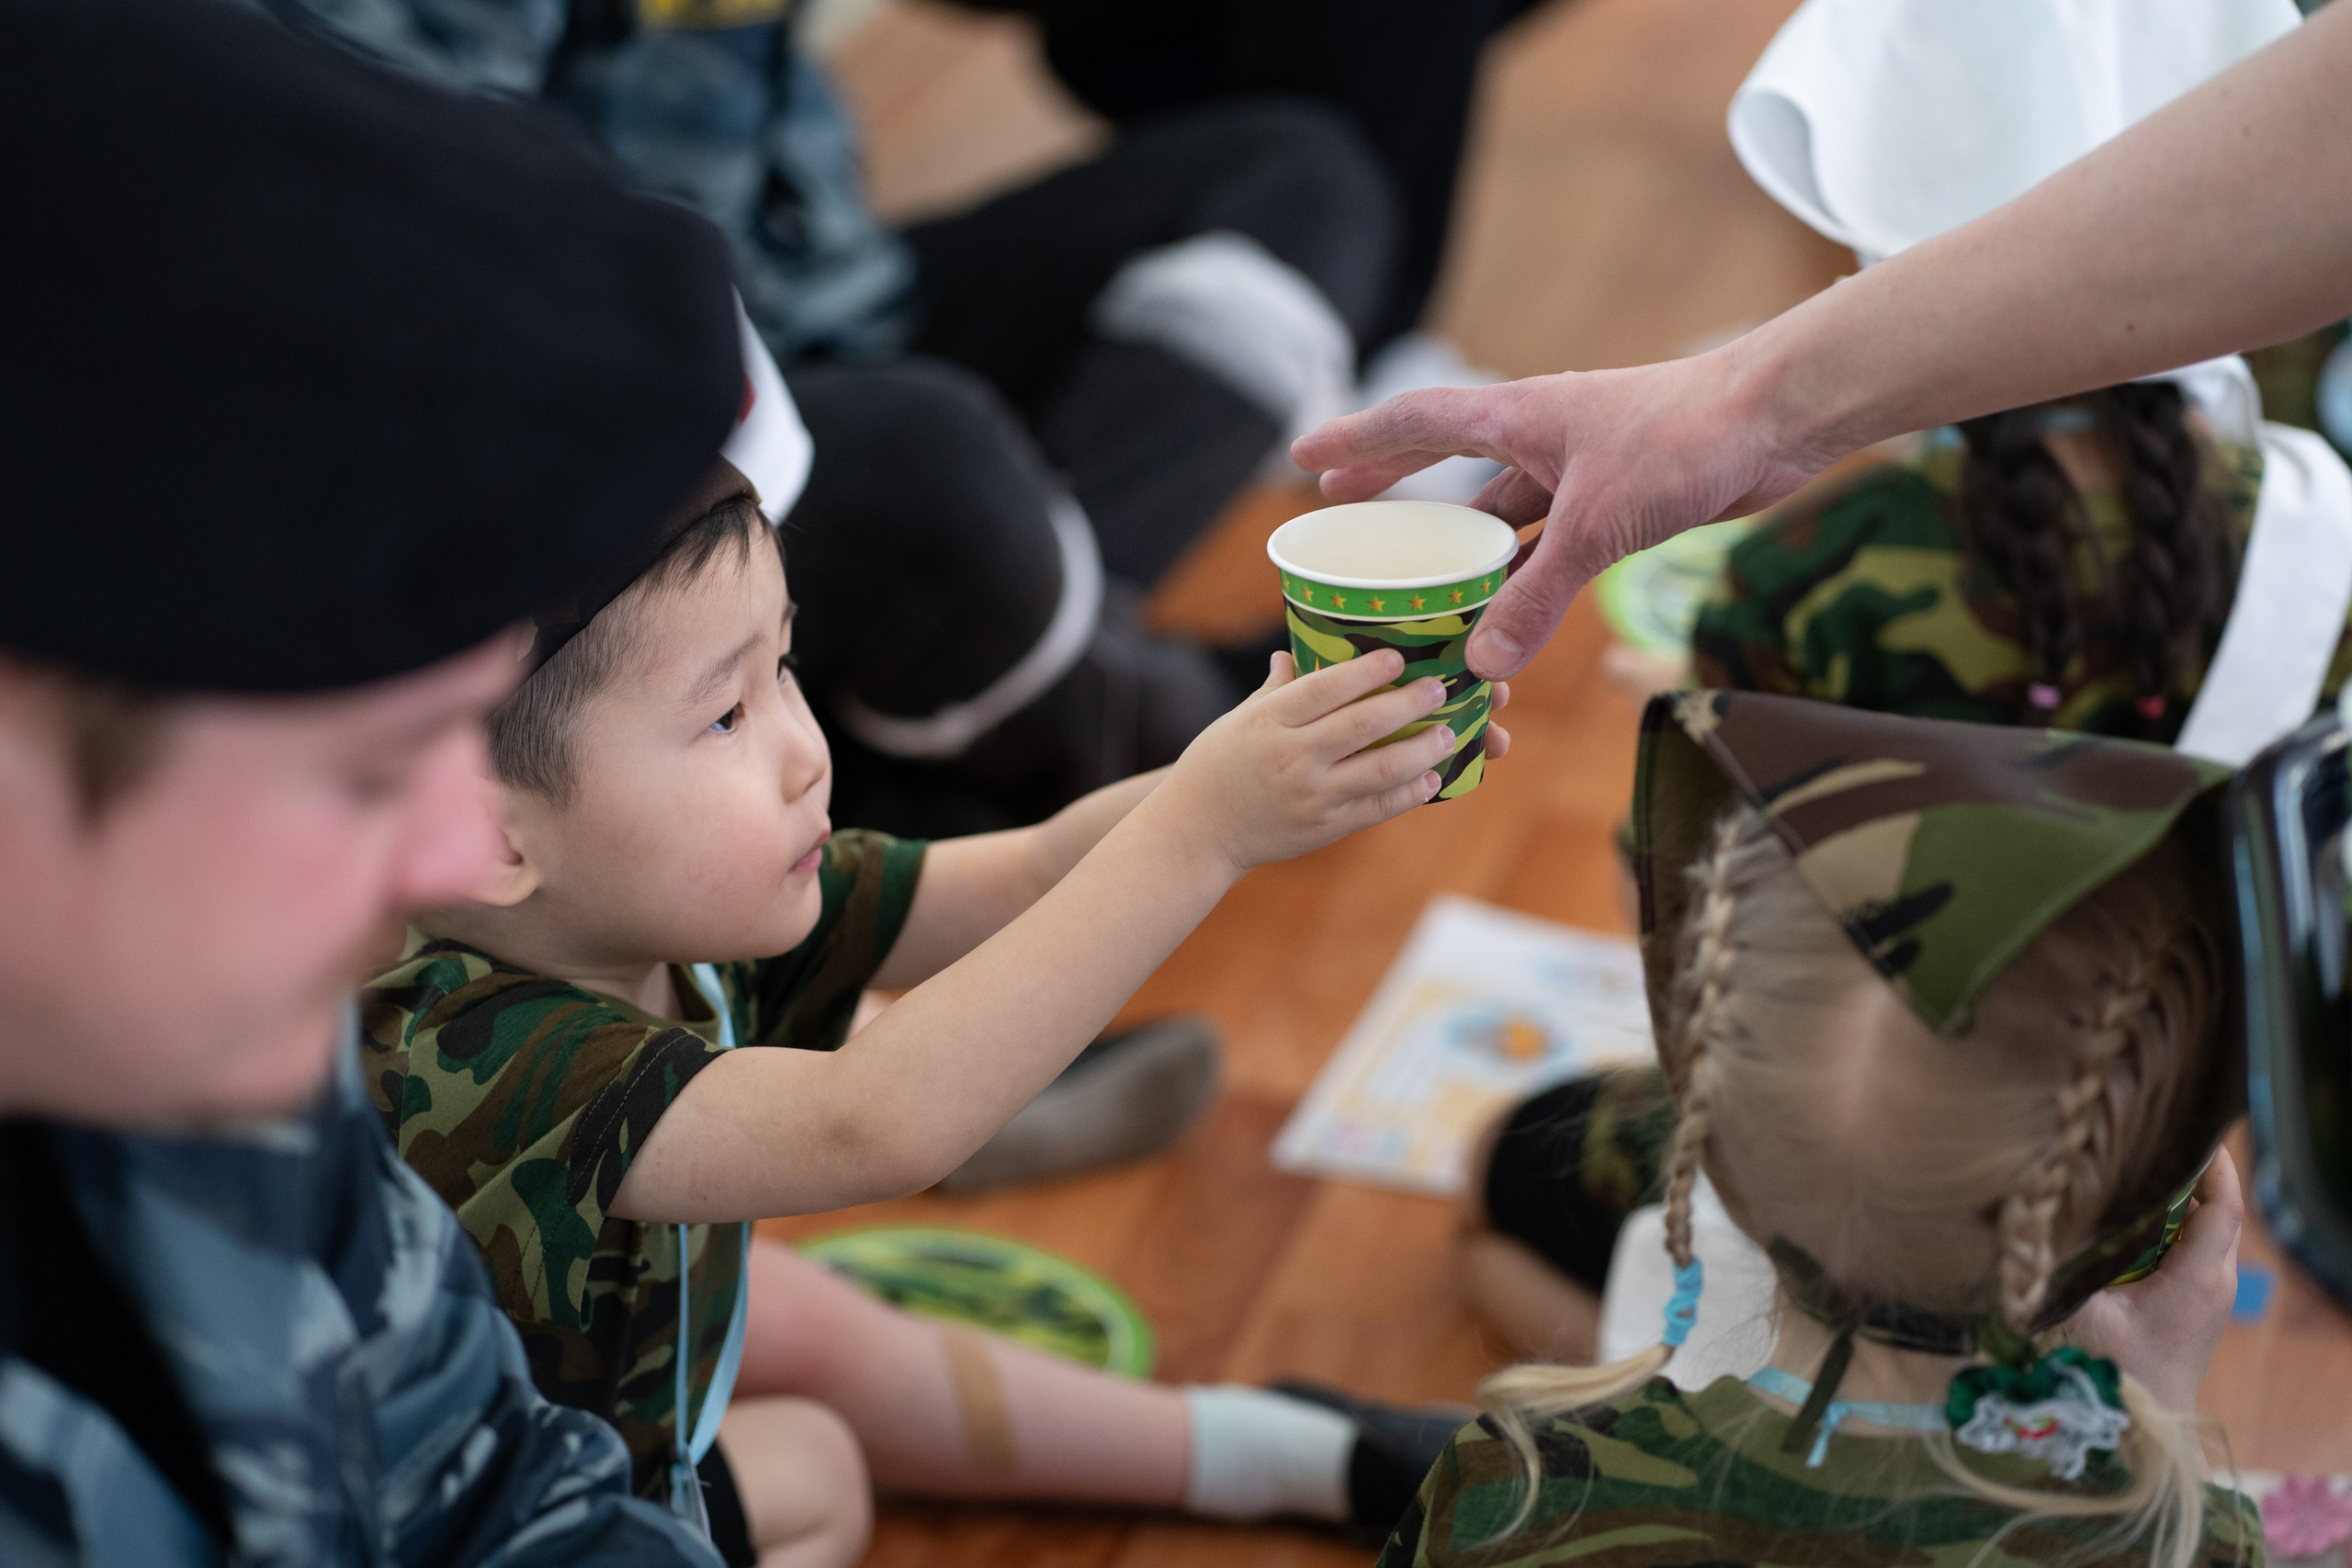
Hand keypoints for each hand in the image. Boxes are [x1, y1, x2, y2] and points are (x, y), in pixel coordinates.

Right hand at [1160, 651, 1456, 873]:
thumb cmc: (1215, 767)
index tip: (1398, 657)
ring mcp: (1310, 796)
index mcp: (1268, 721)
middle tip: (1438, 689)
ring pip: (1379, 770)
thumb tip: (1293, 653)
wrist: (1195, 832)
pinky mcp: (1323, 828)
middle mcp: (1292, 757)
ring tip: (1448, 734)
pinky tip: (1430, 779)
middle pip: (1362, 725)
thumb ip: (1275, 690)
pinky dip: (1408, 794)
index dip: (1368, 671)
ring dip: (1421, 751)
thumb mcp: (1236, 720)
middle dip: (1409, 704)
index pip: (1326, 687)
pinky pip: (1375, 808)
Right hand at [1289, 346, 1840, 681]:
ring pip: (1502, 509)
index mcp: (1515, 418)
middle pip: (1446, 461)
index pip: (1412, 423)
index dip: (1355, 442)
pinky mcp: (1618, 497)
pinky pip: (1550, 537)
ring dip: (1462, 541)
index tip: (1303, 457)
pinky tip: (1509, 602)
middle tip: (1340, 506)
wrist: (1777, 419)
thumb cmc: (1682, 442)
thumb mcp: (1595, 528)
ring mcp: (1579, 466)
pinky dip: (1525, 570)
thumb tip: (1480, 664)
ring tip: (1416, 574)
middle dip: (1393, 484)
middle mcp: (1539, 436)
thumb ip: (1534, 597)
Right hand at [2060, 1146, 2244, 1413]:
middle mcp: (2216, 1280)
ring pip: (2212, 1227)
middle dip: (2197, 1172)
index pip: (2222, 1207)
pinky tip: (2143, 1209)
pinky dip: (2179, 1219)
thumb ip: (2064, 1263)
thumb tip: (2033, 1217)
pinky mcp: (2201, 1300)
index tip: (2190, 1131)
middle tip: (2158, 1137)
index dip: (2213, 1166)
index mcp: (2197, 1278)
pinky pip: (2199, 1245)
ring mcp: (2213, 1291)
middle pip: (2221, 1210)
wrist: (2145, 1425)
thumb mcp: (2082, 1313)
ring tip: (2146, 1165)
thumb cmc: (2115, 1373)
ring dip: (2187, 1196)